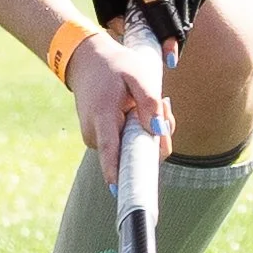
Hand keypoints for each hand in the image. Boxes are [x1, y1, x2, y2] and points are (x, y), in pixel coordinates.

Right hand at [66, 29, 172, 184]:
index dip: (117, 174)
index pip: (110, 153)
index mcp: (103, 118)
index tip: (122, 192)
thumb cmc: (114, 66)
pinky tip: (142, 109)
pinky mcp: (101, 140)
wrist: (87, 60)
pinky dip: (140, 131)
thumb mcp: (137, 74)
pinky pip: (126, 144)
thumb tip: (158, 130)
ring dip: (149, 131)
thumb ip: (150, 102)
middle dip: (157, 138)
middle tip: (165, 105)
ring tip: (155, 102)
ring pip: (132, 150)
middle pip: (133, 154)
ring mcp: (95, 139)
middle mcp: (95, 134)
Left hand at [91, 0, 215, 60]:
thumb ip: (110, 7)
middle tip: (159, 49)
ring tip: (160, 18)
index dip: (167, 44)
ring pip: (189, 14)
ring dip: (176, 22)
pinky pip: (195, 0)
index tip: (168, 61)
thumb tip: (121, 32)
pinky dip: (184, 4)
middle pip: (179, 24)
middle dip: (169, 38)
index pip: (164, 21)